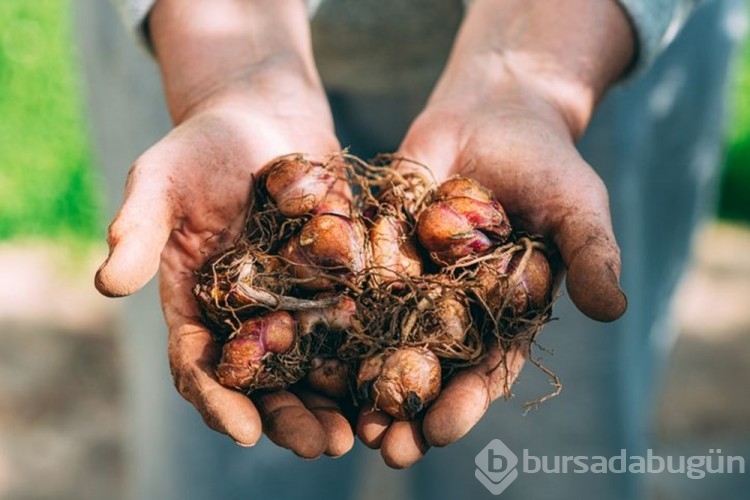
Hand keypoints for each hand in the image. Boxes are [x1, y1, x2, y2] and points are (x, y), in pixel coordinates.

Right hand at [95, 0, 354, 458]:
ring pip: (314, 364)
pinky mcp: (338, 279)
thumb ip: (138, 228)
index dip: (217, 400)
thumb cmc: (204, 144)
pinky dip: (371, 352)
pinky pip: (355, 322)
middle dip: (290, 416)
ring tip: (365, 431)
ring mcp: (296, 299)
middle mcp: (247, 313)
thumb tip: (106, 284)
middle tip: (324, 446)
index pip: (199, 364)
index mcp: (197, 301)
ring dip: (335, 400)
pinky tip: (396, 375)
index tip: (242, 430)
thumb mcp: (162, 178)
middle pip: (265, 380)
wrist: (265, 115)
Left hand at [356, 0, 633, 467]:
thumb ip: (591, 255)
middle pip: (430, 365)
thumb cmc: (547, 161)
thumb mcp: (577, 206)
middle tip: (384, 446)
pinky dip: (339, 312)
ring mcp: (415, 275)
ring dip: (366, 375)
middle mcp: (455, 303)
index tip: (440, 431)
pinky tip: (313, 343)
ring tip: (344, 415)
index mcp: (504, 311)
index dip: (465, 401)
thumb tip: (614, 310)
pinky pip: (357, 279)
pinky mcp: (382, 242)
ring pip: (386, 335)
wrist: (497, 108)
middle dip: (408, 406)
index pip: (485, 367)